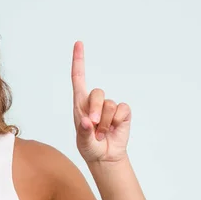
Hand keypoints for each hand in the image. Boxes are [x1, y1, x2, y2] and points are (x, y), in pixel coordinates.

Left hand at [71, 41, 130, 162]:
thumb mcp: (82, 142)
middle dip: (96, 110)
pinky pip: (121, 110)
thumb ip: (83, 132)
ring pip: (109, 105)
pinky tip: (113, 130)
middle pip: (97, 93)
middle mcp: (95, 102)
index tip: (78, 43)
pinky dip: (116, 122)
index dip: (78, 60)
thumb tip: (87, 122)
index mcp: (80, 103)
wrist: (105, 156)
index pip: (78, 77)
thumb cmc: (89, 147)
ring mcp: (109, 107)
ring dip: (105, 123)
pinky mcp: (122, 113)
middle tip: (93, 126)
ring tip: (101, 134)